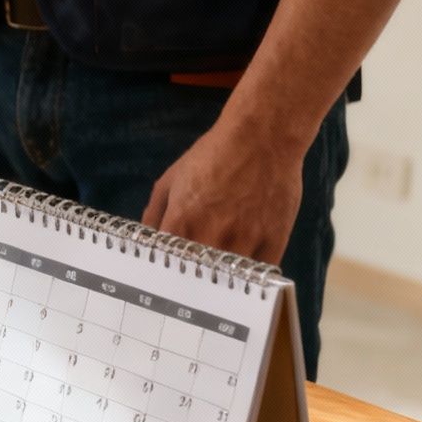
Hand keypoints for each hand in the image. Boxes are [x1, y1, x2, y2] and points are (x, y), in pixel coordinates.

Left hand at [143, 123, 303, 265]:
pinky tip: (242, 273)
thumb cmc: (212, 155)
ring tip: (215, 280)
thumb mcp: (170, 180)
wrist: (262, 138)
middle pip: (194, 277)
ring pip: (226, 280)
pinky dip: (248, 278)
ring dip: (219, 280)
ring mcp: (244, 241)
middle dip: (189, 280)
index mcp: (181, 222)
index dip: (163, 273)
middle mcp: (211, 235)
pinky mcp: (274, 241)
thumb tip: (147, 241)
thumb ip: (154, 213)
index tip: (164, 277)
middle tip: (188, 283)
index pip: (164, 264)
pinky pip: (258, 276)